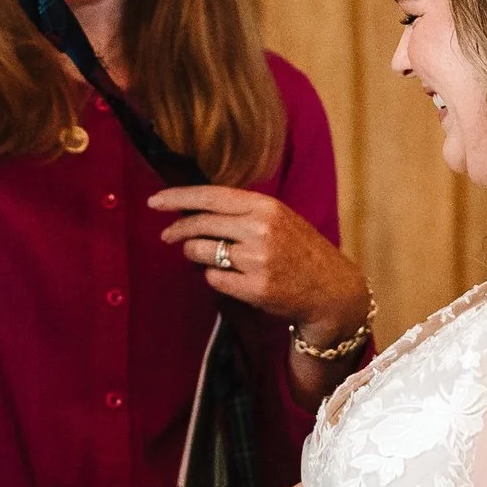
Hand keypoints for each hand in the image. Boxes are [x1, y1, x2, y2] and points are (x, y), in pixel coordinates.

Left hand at [150, 184, 367, 345]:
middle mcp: (261, 230)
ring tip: (208, 258)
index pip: (211, 196)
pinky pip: (213, 279)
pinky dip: (213, 277)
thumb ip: (242, 212)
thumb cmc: (300, 252)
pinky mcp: (255, 288)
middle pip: (200, 224)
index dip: (178, 197)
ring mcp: (258, 260)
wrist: (331, 290)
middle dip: (177, 231)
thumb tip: (194, 210)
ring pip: (202, 252)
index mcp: (266, 206)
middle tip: (167, 236)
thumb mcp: (279, 219)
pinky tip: (228, 277)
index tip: (155, 201)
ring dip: (195, 255)